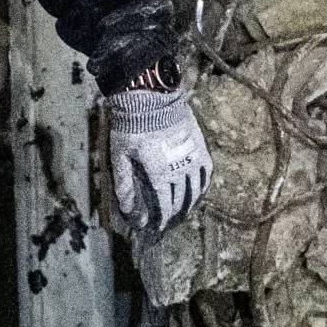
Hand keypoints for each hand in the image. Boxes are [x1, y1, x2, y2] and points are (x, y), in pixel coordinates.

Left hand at [106, 85, 212, 234]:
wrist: (151, 99)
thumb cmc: (131, 128)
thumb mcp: (120, 156)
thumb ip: (124, 184)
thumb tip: (128, 210)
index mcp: (159, 174)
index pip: (164, 205)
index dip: (161, 219)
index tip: (157, 227)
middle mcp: (180, 169)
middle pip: (181, 200)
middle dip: (174, 214)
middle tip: (169, 222)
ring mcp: (193, 158)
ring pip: (196, 189)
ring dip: (190, 204)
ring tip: (184, 212)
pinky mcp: (200, 147)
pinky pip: (206, 173)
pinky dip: (203, 186)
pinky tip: (199, 192)